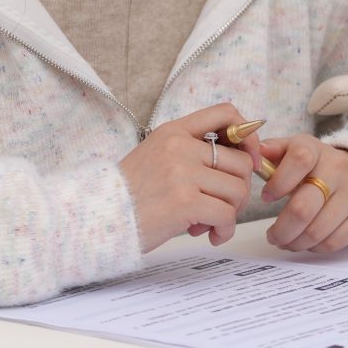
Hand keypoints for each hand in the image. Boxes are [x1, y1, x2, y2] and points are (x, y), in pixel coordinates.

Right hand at [118, 103, 258, 252]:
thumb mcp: (158, 156)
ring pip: (237, 191)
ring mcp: (182, 173)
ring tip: (208, 222)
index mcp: (174, 132)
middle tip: (220, 206)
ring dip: (230, 213)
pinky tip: (210, 235)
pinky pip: (227, 216)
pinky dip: (224, 230)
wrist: (100, 217)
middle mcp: (180, 147)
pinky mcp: (185, 202)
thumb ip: (192, 152)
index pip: (226, 113)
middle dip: (237, 190)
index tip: (247, 159)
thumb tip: (241, 161)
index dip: (247, 136)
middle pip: (240, 163)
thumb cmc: (130, 194)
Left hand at [259, 137, 347, 252]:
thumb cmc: (313, 166)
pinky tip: (307, 241)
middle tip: (272, 236)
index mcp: (315, 149)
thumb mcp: (290, 151)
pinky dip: (315, 247)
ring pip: (317, 231)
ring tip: (286, 241)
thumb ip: (271, 151)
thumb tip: (256, 153)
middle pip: (303, 208)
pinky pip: (334, 242)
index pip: (299, 159)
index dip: (278, 183)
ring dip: (295, 243)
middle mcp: (339, 167)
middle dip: (281, 230)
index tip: (266, 197)